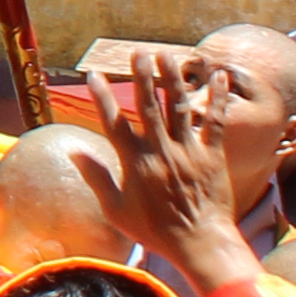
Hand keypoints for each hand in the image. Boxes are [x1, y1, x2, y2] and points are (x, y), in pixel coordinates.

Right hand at [104, 44, 254, 290]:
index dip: (102, 97)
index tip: (93, 75)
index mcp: (136, 163)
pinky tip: (220, 77)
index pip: (115, 122)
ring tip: (168, 56)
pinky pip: (216, 123)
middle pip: (150, 106)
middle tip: (139, 53)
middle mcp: (162, 151)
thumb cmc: (154, 231)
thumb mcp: (116, 210)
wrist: (200, 243)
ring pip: (181, 108)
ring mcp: (190, 151)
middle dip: (143, 77)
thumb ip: (96, 178)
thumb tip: (75, 152)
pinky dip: (219, 99)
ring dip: (174, 80)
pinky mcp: (213, 156)